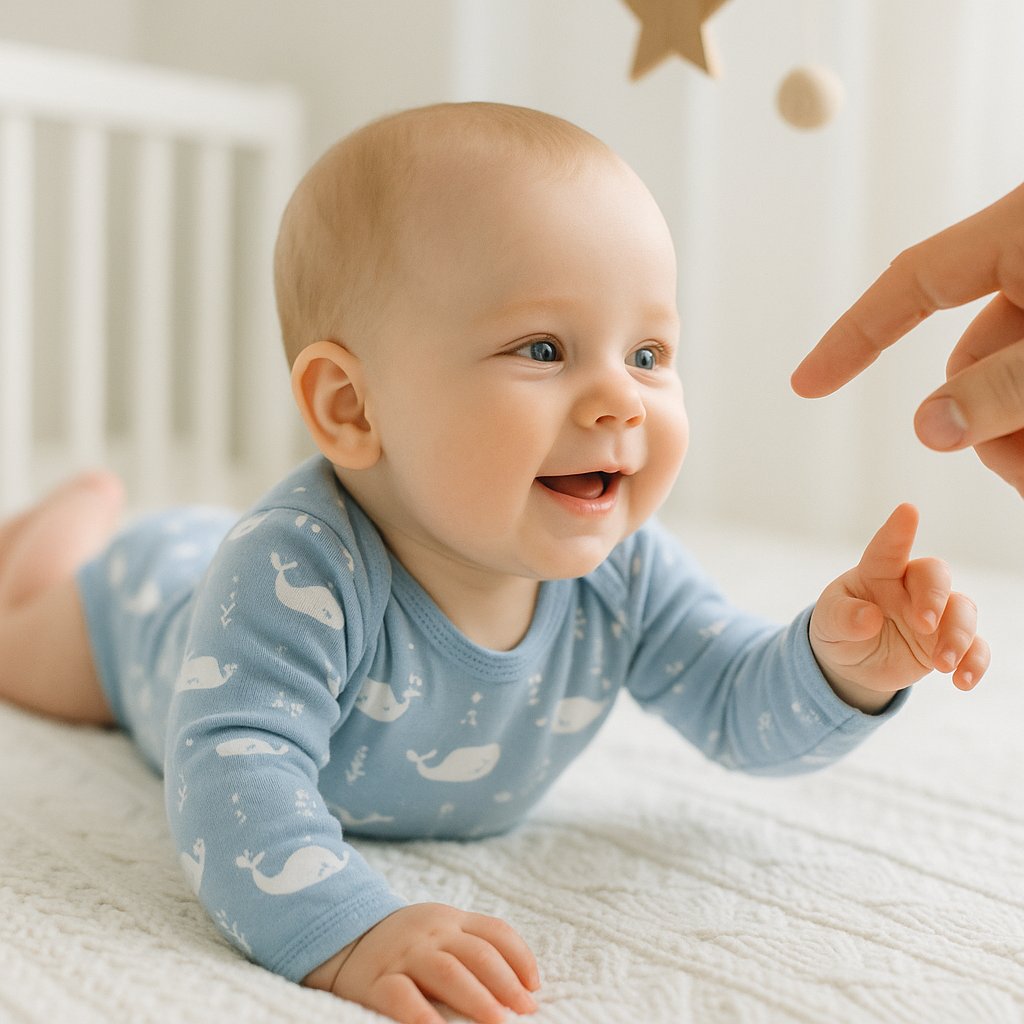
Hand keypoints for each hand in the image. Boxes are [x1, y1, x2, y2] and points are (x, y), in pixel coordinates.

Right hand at [303, 903, 540, 1023]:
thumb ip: (474, 946)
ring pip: (447, 972)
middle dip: (506, 983)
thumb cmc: (407, 944)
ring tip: (499, 1022)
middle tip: (526, 1010)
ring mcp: (404, 955)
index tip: (535, 987)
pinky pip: (402, 998)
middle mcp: (431, 933)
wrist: (344, 937)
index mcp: (451, 920)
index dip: (520, 957)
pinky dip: (423, 1016)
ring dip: (477, 998)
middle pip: (477, 954)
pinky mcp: (377, 981)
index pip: (495, 932)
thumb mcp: (441, 931)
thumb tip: (524, 984)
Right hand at [791, 183, 1023, 494]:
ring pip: (1012, 369)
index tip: (807, 382)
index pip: (910, 281)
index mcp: (1021, 229)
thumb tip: (930, 428)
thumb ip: (1000, 386)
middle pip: (975, 349)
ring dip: (1019, 428)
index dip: (853, 335)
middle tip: (1019, 471)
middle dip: (985, 420)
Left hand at [809, 503, 989, 712]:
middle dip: (935, 597)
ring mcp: (933, 614)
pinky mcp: (946, 642)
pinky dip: (975, 661)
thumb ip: (845, 618)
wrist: (852, 663)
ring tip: (941, 665)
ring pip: (962, 610)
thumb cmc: (839, 628)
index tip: (908, 511)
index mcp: (877, 573)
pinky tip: (963, 681)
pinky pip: (974, 646)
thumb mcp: (829, 624)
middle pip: (936, 576)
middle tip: (923, 625)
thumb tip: (870, 618)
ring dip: (958, 636)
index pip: (888, 548)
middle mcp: (909, 587)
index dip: (898, 530)